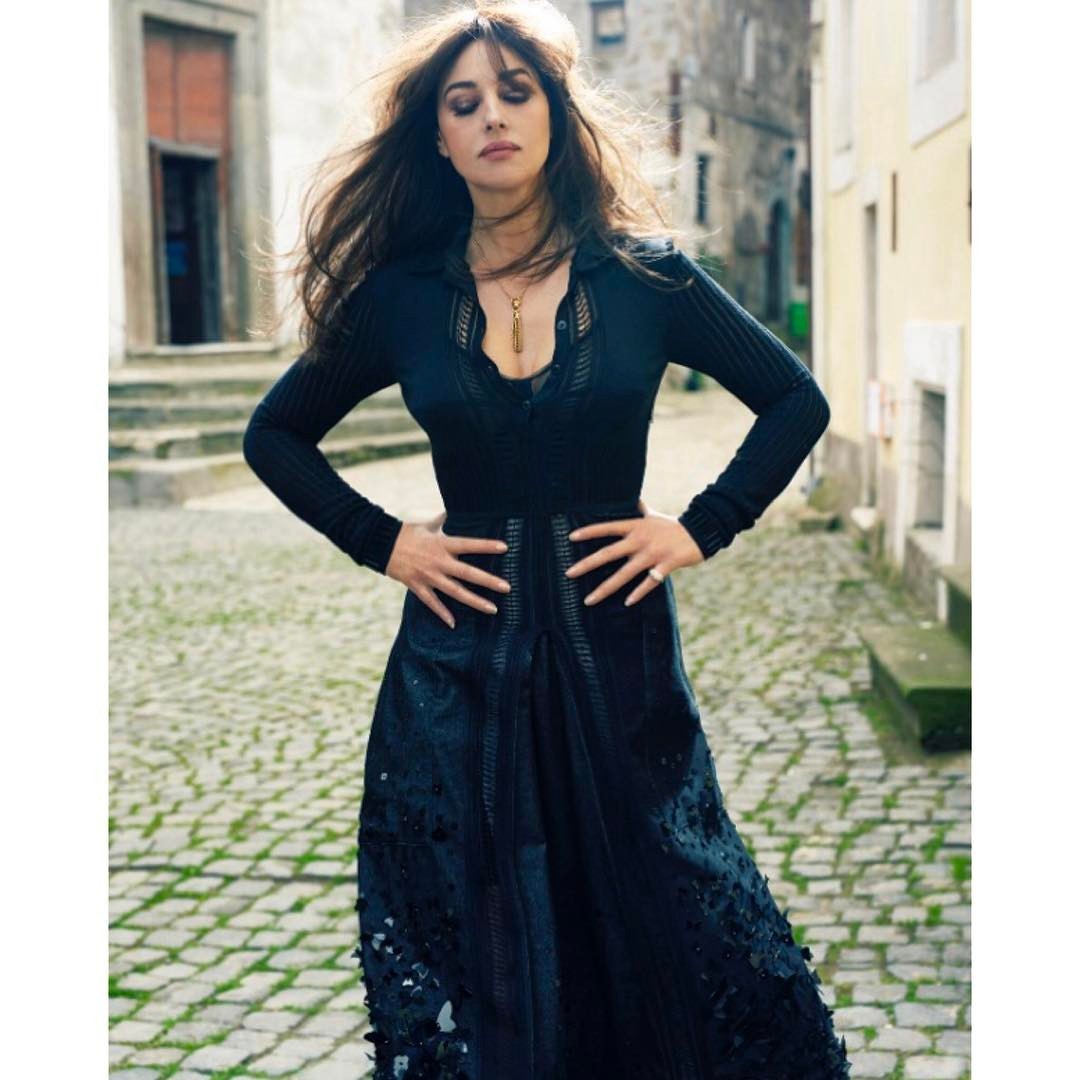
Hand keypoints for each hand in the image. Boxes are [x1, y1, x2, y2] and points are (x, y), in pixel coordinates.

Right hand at [385, 510, 511, 627]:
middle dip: (488, 581)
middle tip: (507, 587)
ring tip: (493, 609)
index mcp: (442, 544)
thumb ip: (442, 520)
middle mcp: (438, 561)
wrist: (381, 544)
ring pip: (455, 592)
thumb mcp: (427, 525)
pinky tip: (453, 624)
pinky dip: (442, 613)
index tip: (505, 548)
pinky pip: (432, 603)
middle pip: (467, 573)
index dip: (486, 546)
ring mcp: (428, 576)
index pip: (469, 544)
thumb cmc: (406, 532)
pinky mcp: (417, 586)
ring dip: (474, 601)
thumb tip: (451, 509)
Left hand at [564, 498, 703, 606]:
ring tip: (589, 600)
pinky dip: (638, 592)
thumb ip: (641, 510)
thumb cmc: (674, 525)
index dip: (589, 532)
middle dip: (587, 564)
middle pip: (609, 553)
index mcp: (636, 526)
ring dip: (605, 588)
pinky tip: (627, 602)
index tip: (570, 538)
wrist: (702, 530)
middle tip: (568, 574)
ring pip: (624, 573)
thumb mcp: (655, 515)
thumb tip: (635, 500)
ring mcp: (652, 554)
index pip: (607, 528)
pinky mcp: (666, 565)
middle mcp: (640, 540)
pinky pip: (649, 582)